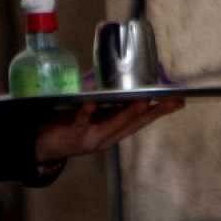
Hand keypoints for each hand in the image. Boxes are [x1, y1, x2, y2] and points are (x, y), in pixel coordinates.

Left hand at [33, 98, 182, 162]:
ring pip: (113, 124)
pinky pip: (82, 120)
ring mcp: (91, 136)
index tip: (178, 101)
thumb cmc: (68, 125)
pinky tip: (92, 102)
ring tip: (144, 101)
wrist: (42, 146)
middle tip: (171, 100)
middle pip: (133, 123)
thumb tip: (120, 74)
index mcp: (113, 130)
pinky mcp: (74, 133)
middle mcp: (107, 137)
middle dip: (154, 112)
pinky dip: (87, 111)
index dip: (159, 111)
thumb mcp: (91, 114)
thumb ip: (105, 99)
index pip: (140, 120)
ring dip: (129, 113)